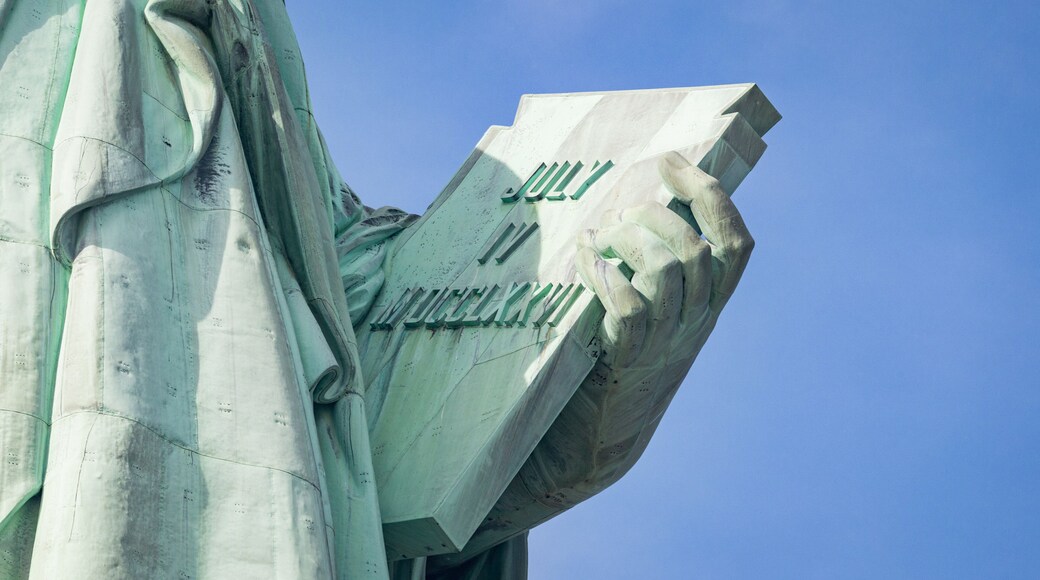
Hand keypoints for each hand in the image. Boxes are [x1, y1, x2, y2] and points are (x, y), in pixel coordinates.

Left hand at [456, 152, 757, 556]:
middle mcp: (696, 323)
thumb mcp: (655, 315)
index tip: (672, 163)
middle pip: (698, 250)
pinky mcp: (626, 362)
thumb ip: (661, 269)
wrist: (598, 442)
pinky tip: (584, 260)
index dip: (710, 195)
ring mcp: (664, 344)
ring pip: (668, 272)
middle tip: (619, 215)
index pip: (736, 244)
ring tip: (600, 239)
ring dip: (629, 241)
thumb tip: (646, 205)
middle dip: (656, 216)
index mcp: (709, 306)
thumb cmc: (618, 363)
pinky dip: (606, 276)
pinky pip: (630, 309)